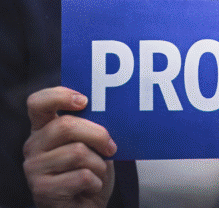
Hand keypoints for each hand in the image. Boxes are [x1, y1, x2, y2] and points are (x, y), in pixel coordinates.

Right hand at [22, 87, 115, 207]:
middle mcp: (33, 146)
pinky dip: (96, 181)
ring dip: (99, 164)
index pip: (38, 102)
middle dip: (98, 135)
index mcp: (43, 129)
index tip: (84, 100)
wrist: (85, 207)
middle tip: (112, 147)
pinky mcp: (42, 189)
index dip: (60, 95)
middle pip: (66, 126)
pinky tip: (91, 186)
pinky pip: (81, 176)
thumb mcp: (91, 144)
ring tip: (97, 172)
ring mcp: (34, 168)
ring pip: (78, 152)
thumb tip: (110, 108)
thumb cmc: (89, 171)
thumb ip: (90, 126)